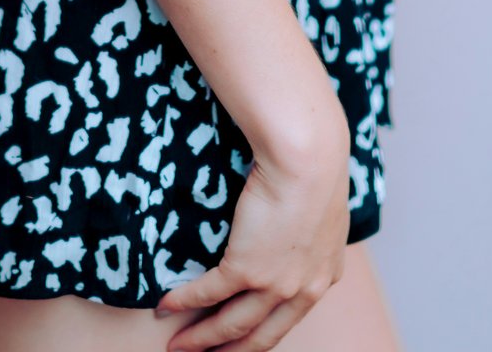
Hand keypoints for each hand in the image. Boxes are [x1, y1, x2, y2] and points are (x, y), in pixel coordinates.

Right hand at [154, 110, 351, 350]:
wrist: (307, 158)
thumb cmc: (315, 166)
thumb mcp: (323, 210)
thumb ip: (310, 232)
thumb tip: (292, 226)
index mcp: (324, 276)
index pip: (290, 318)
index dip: (261, 334)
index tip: (241, 341)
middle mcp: (303, 290)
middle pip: (261, 335)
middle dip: (229, 350)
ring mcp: (275, 283)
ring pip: (233, 324)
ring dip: (201, 339)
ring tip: (178, 347)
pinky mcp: (247, 267)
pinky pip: (209, 293)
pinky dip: (185, 302)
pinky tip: (166, 306)